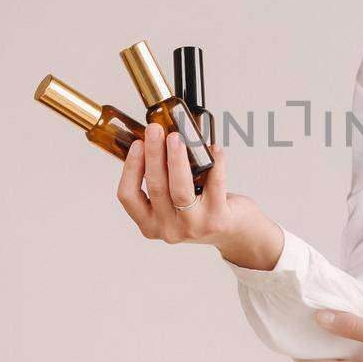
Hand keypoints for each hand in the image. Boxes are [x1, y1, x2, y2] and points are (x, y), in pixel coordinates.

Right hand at [117, 122, 282, 264]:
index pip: (128, 196)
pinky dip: (215, 163)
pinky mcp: (217, 219)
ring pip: (180, 189)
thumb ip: (160, 181)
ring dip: (177, 159)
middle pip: (156, 188)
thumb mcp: (171, 204)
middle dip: (154, 154)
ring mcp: (193, 227)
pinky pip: (215, 185)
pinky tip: (214, 148)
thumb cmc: (200, 211)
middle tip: (155, 130)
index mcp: (150, 224)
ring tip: (176, 137)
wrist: (234, 232)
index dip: (130, 168)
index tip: (137, 143)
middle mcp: (168, 229)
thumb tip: (154, 140)